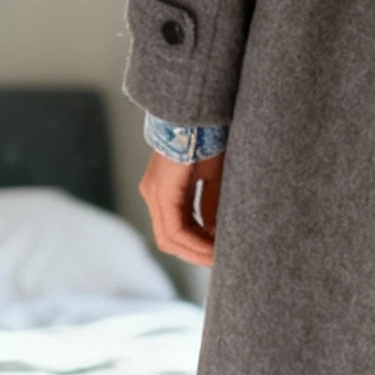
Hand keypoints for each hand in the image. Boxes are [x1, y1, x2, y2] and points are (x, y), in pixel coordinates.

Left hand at [140, 150, 224, 266]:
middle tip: (222, 260)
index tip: (222, 253)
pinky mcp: (160, 193)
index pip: (176, 230)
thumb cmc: (210, 140)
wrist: (200, 114)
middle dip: (196, 254)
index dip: (198, 246)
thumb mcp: (214, 180)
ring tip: (220, 256)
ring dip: (196, 252)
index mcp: (164, 190)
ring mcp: (153, 194)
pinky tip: (213, 247)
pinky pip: (174, 230)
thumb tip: (214, 233)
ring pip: (170, 239)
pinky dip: (194, 242)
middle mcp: (153, 195)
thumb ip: (210, 206)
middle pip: (170, 240)